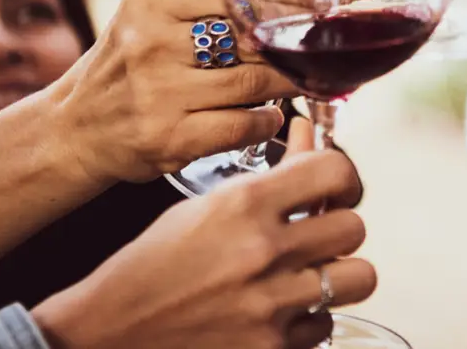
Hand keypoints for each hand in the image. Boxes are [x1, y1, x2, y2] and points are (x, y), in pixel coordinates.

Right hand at [32, 119, 375, 348]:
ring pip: (359, 277)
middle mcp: (263, 252)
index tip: (340, 188)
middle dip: (340, 229)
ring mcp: (271, 305)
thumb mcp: (207, 205)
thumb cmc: (152, 266)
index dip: (346, 177)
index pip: (334, 170)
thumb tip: (313, 137)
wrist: (107, 334)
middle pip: (354, 227)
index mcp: (243, 205)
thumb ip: (271, 174)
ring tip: (313, 274)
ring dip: (340, 275)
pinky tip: (283, 311)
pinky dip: (311, 319)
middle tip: (320, 235)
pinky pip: (326, 324)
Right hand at [51, 0, 297, 183]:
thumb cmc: (131, 66)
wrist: (75, 128)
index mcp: (152, 1)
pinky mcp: (169, 137)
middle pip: (253, 38)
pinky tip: (269, 116)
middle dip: (294, 44)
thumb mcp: (156, 18)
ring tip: (298, 81)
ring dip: (288, 84)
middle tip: (323, 46)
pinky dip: (267, 121)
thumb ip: (213, 4)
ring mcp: (159, 92)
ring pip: (255, 83)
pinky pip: (244, 126)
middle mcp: (152, 42)